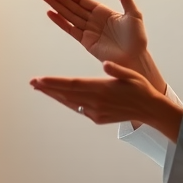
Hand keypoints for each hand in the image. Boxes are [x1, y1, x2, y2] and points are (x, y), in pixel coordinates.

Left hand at [30, 61, 182, 140]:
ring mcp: (96, 112)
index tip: (39, 80)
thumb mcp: (130, 75)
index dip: (54, 83)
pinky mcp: (98, 118)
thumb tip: (105, 64)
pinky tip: (59, 97)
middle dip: (48, 88)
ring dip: (54, 95)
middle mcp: (96, 102)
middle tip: (32, 83)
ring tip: (40, 88)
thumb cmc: (141, 88)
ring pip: (70, 102)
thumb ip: (116, 70)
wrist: (150, 110)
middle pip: (66, 94)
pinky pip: (78, 108)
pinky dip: (67, 102)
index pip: (72, 84)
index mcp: (102, 89)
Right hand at [40, 0, 166, 92]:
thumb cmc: (137, 39)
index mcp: (103, 11)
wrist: (134, 60)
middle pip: (71, 6)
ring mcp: (88, 31)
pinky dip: (60, 22)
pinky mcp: (85, 42)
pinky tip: (50, 14)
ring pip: (68, 15)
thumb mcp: (134, 14)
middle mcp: (93, 19)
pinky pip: (70, 29)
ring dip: (55, 7)